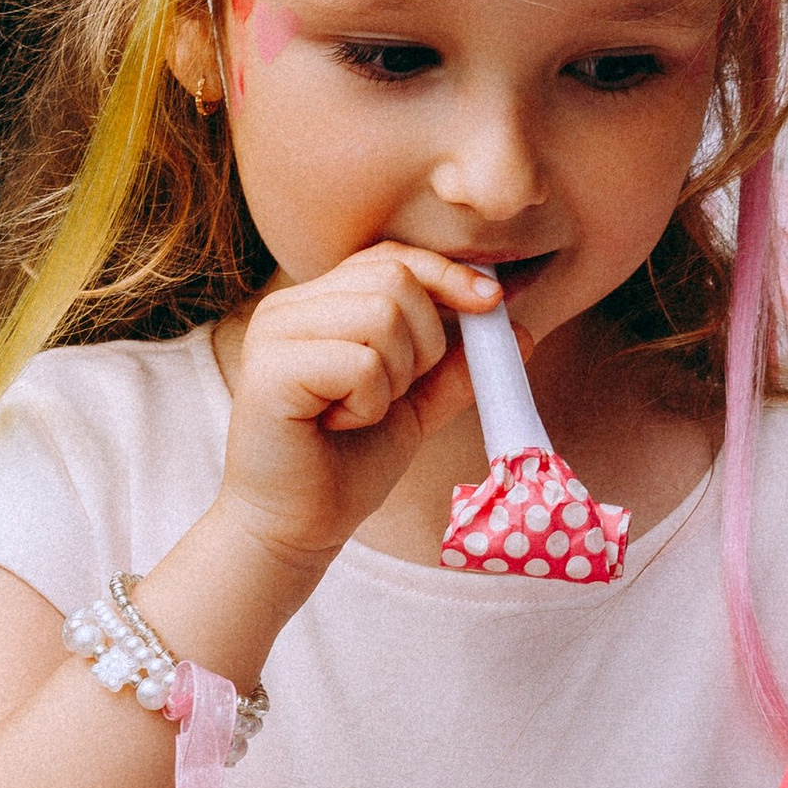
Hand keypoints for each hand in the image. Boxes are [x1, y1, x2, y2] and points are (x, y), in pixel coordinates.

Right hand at [217, 246, 497, 569]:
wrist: (297, 528)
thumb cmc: (345, 466)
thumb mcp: (414, 408)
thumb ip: (453, 368)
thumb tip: (518, 330)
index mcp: (318, 304)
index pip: (392, 258)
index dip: (446, 275)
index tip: (491, 304)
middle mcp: (289, 307)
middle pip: (395, 279)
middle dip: (423, 342)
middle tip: (393, 394)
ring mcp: (274, 333)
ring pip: (381, 315)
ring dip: (394, 377)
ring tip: (359, 412)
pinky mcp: (269, 370)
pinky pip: (360, 363)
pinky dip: (369, 403)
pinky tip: (337, 426)